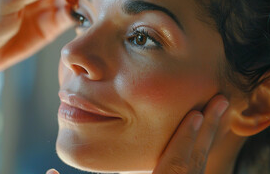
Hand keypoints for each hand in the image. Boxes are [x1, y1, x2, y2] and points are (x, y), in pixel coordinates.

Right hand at [45, 96, 228, 173]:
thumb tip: (48, 170)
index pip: (175, 169)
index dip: (184, 139)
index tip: (196, 113)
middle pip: (194, 167)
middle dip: (207, 133)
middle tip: (221, 102)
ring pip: (197, 173)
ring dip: (206, 143)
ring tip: (215, 117)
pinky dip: (197, 158)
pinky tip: (198, 144)